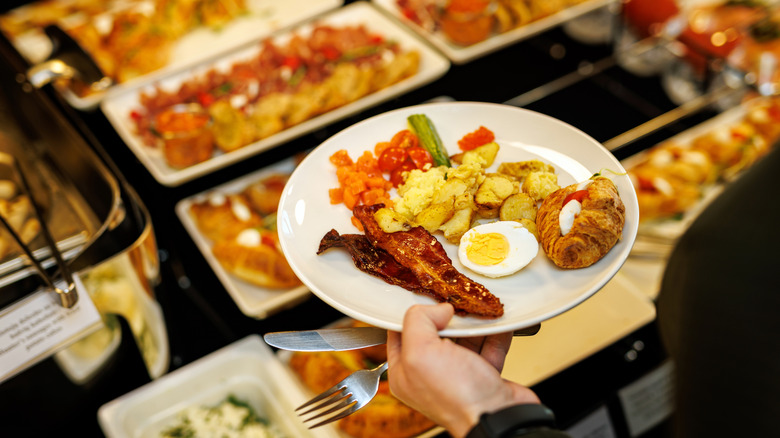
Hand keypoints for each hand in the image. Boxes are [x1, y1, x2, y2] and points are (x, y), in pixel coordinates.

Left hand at [386, 303, 540, 437]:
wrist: (499, 418)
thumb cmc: (457, 396)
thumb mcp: (421, 352)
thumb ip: (419, 321)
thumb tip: (437, 309)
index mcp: (405, 372)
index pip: (400, 333)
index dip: (411, 314)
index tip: (426, 298)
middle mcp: (429, 375)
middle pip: (434, 333)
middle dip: (447, 316)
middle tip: (456, 302)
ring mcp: (458, 376)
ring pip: (463, 338)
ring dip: (473, 323)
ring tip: (479, 308)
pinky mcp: (484, 376)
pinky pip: (487, 347)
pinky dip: (494, 333)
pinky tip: (498, 321)